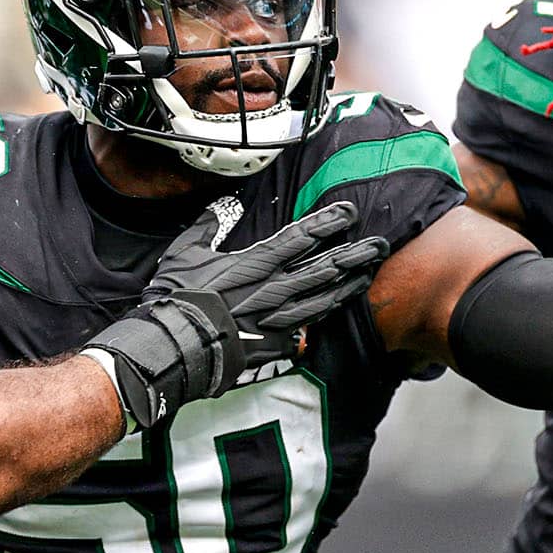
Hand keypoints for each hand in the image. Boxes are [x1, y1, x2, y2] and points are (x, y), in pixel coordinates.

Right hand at [84, 199, 388, 428]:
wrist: (174, 347)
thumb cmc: (177, 299)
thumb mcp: (185, 253)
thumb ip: (208, 226)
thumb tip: (223, 206)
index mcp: (255, 264)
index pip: (301, 238)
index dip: (327, 224)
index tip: (348, 212)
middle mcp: (274, 289)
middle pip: (325, 268)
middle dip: (355, 255)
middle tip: (379, 245)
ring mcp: (278, 319)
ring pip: (324, 298)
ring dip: (349, 285)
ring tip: (368, 274)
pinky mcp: (274, 343)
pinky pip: (308, 325)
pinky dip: (325, 313)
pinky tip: (337, 306)